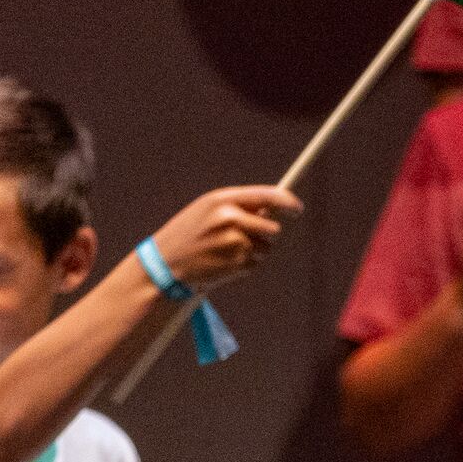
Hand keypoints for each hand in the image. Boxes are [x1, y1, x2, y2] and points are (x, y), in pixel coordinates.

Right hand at [149, 183, 296, 291]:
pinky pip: (256, 263)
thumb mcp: (206, 209)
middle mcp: (230, 219)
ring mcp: (235, 242)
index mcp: (222, 200)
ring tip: (226, 251)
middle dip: (264, 232)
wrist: (165, 265)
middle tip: (243, 237)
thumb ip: (238, 205)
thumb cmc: (188, 234)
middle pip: (271, 226)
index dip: (287, 202)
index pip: (267, 196)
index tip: (297, 209)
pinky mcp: (237, 264)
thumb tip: (273, 208)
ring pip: (265, 247)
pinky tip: (224, 263)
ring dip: (254, 250)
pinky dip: (246, 265)